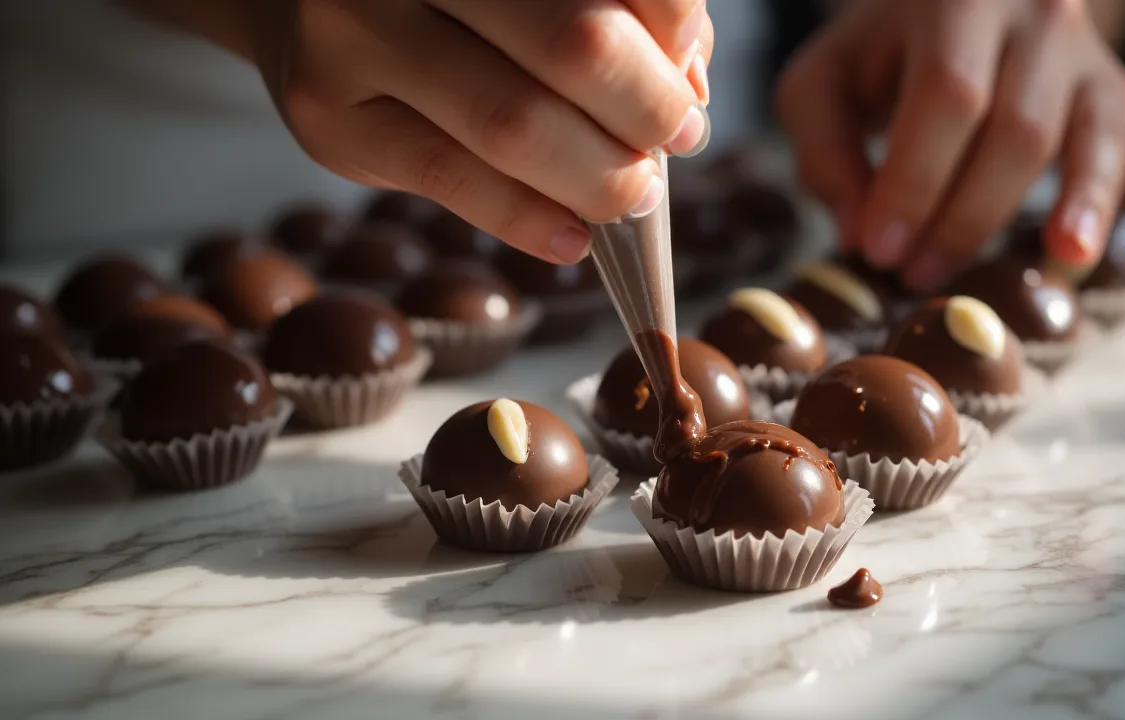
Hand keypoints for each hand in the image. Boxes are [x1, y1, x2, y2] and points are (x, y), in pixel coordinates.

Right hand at [234, 0, 712, 263]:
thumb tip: (687, 84)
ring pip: (513, 123)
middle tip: (677, 137)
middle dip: (647, 109)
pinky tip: (573, 236)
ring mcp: (352, 32)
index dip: (672, 25)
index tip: (688, 75)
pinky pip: (452, 182)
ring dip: (598, 176)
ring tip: (633, 193)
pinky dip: (530, 219)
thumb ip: (618, 4)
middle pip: (573, 45)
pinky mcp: (329, 120)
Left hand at [776, 0, 1124, 291]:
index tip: (879, 249)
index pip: (949, 93)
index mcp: (956, 0)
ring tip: (1057, 264)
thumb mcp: (821, 85)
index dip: (915, 179)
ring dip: (1077, 208)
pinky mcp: (1113, 103)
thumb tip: (860, 232)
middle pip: (1020, 126)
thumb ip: (824, 151)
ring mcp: (1087, 60)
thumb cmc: (875, 58)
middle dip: (967, 214)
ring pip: (1095, 136)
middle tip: (918, 275)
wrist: (948, 11)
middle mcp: (1037, 18)